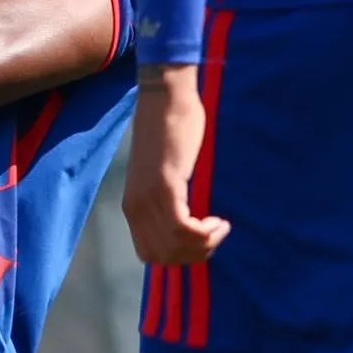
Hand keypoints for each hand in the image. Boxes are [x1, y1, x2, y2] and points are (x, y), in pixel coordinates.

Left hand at [122, 65, 230, 265]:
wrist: (165, 96)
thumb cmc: (169, 128)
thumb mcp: (162, 173)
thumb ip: (166, 198)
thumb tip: (186, 224)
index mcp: (132, 205)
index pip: (150, 254)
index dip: (179, 256)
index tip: (201, 241)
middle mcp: (136, 206)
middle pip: (164, 256)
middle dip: (195, 254)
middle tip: (216, 235)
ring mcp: (149, 197)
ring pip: (176, 245)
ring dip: (204, 244)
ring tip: (220, 227)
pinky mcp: (166, 185)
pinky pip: (183, 227)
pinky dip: (205, 232)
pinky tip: (220, 221)